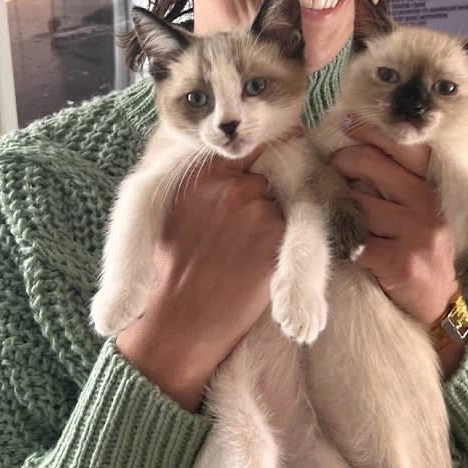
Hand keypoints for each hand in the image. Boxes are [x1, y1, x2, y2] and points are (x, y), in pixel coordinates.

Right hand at [116, 145, 284, 411]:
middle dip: (264, 192)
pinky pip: (294, 226)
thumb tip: (232, 158)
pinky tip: (258, 260)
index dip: (261, 154)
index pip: (247, 148)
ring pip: (281, 201)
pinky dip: (281, 241)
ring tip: (247, 248)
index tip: (268, 158)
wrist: (181, 319)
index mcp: (204, 173)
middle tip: (245, 224)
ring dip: (274, 217)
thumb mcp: (175, 209)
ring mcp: (257, 208)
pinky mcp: (278, 235)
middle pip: (268, 173)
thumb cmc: (174, 267)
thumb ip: (205, 180)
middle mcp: (232, 184)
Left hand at [329, 119, 457, 328]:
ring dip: (338, 206)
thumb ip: (399, 179)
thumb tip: (357, 144)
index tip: (349, 125)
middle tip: (331, 173)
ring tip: (337, 212)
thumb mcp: (424, 208)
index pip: (401, 145)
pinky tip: (344, 245)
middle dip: (340, 164)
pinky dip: (342, 241)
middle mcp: (429, 203)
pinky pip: (354, 239)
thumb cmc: (425, 249)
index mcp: (435, 185)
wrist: (443, 307)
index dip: (370, 131)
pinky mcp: (401, 261)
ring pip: (355, 201)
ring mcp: (416, 231)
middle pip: (367, 163)